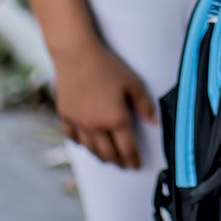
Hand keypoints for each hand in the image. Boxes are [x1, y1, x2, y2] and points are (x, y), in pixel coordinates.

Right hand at [54, 41, 159, 169]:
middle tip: (124, 165)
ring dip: (101, 156)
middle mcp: (96, 125)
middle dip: (119, 162)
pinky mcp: (65, 115)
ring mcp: (78, 122)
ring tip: (108, 158)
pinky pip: (73, 137)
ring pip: (91, 149)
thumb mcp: (133, 82)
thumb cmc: (106, 65)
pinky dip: (81, 144)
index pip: (127, 148)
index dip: (133, 160)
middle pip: (109, 153)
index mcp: (116, 119)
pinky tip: (86, 143)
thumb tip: (155, 122)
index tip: (136, 166)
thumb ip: (145, 104)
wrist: (75, 54)